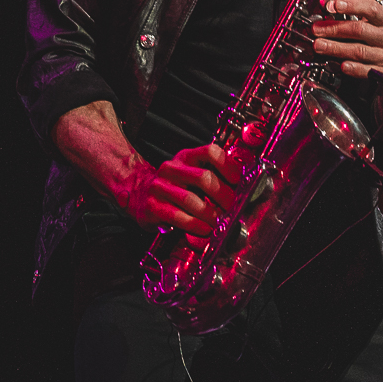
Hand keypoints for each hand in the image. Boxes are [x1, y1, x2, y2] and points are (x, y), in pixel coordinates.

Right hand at [116, 144, 244, 236]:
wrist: (138, 194)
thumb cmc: (176, 187)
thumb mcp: (193, 174)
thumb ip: (215, 177)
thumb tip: (244, 191)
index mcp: (187, 157)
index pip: (210, 152)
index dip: (228, 165)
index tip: (239, 181)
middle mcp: (172, 169)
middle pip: (203, 178)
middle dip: (224, 196)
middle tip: (234, 208)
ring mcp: (159, 187)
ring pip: (191, 200)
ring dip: (211, 214)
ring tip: (221, 223)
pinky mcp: (151, 206)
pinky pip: (177, 216)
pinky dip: (195, 225)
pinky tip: (205, 230)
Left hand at [311, 0, 382, 95]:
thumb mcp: (382, 26)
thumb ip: (360, 17)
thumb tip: (331, 6)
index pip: (371, 8)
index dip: (350, 5)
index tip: (332, 5)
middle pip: (360, 30)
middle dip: (334, 29)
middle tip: (317, 29)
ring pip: (359, 51)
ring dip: (335, 48)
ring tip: (320, 45)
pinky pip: (367, 71)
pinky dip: (353, 68)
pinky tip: (341, 65)